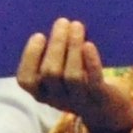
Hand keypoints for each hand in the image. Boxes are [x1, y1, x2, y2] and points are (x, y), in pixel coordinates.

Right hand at [16, 19, 132, 132]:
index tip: (39, 35)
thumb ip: (52, 55)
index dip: (30, 57)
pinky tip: (89, 44)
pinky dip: (90, 62)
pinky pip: (93, 81)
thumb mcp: (60, 74)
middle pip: (50, 73)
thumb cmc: (79, 81)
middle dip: (56, 44)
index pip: (25, 80)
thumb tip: (53, 24)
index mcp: (41, 92)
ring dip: (73, 47)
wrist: (107, 110)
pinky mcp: (98, 98)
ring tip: (76, 26)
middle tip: (62, 22)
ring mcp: (77, 100)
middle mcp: (55, 99)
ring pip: (71, 76)